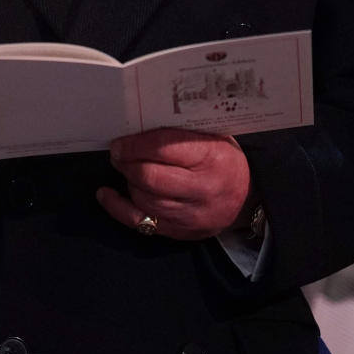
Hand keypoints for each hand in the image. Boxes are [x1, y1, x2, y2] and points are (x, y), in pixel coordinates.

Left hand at [98, 128, 254, 238]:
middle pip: (149, 176)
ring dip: (127, 180)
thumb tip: (142, 121)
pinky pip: (139, 222)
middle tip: (118, 152)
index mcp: (211, 158)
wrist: (247, 200)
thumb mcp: (216, 138)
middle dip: (127, 162)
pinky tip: (106, 194)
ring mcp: (189, 214)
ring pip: (143, 198)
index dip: (136, 144)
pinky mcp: (178, 231)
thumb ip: (185, 131)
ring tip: (125, 167)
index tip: (121, 141)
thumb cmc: (226, 161)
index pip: (164, 149)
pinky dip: (117, 207)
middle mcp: (201, 188)